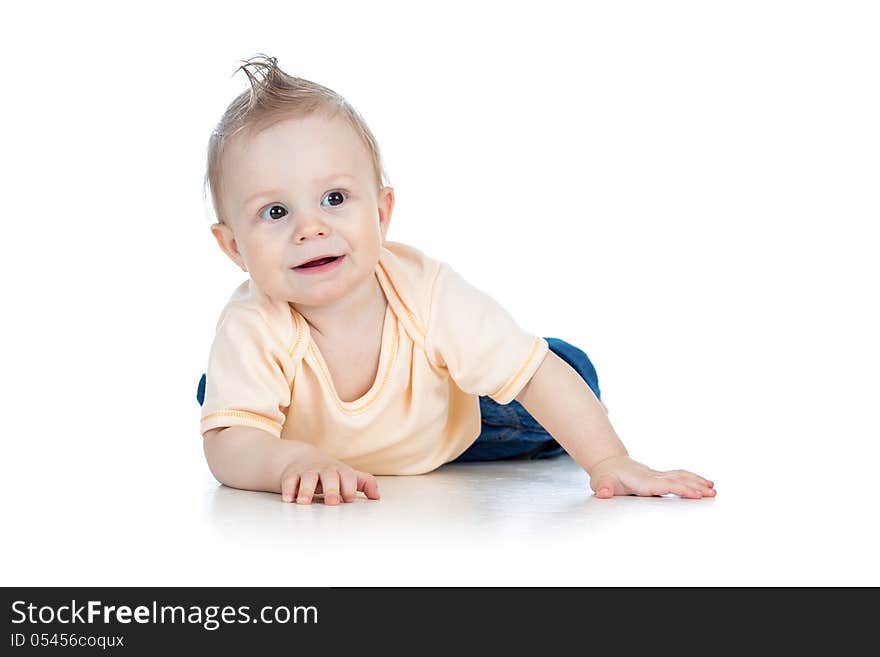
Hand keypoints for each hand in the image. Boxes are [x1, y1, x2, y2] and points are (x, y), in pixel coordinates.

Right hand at [279, 445, 379, 504]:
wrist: (303, 457)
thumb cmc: (330, 472)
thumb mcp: (347, 475)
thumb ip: (364, 483)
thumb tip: (377, 496)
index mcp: (340, 471)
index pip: (348, 477)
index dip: (350, 487)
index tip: (349, 499)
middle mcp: (324, 470)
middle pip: (329, 477)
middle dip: (331, 489)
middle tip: (332, 503)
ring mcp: (307, 472)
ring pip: (307, 479)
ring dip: (306, 490)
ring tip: (304, 502)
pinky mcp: (292, 475)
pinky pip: (289, 481)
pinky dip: (288, 490)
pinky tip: (289, 499)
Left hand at [589, 455, 715, 498]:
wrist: (608, 463)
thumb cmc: (606, 476)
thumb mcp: (601, 482)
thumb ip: (603, 488)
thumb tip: (603, 493)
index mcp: (642, 480)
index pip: (666, 485)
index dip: (681, 489)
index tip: (696, 494)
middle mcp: (653, 476)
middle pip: (678, 479)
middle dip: (695, 486)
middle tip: (712, 493)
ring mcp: (658, 475)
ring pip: (681, 476)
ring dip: (697, 481)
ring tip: (713, 489)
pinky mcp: (660, 477)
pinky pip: (679, 476)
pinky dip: (692, 479)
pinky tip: (704, 484)